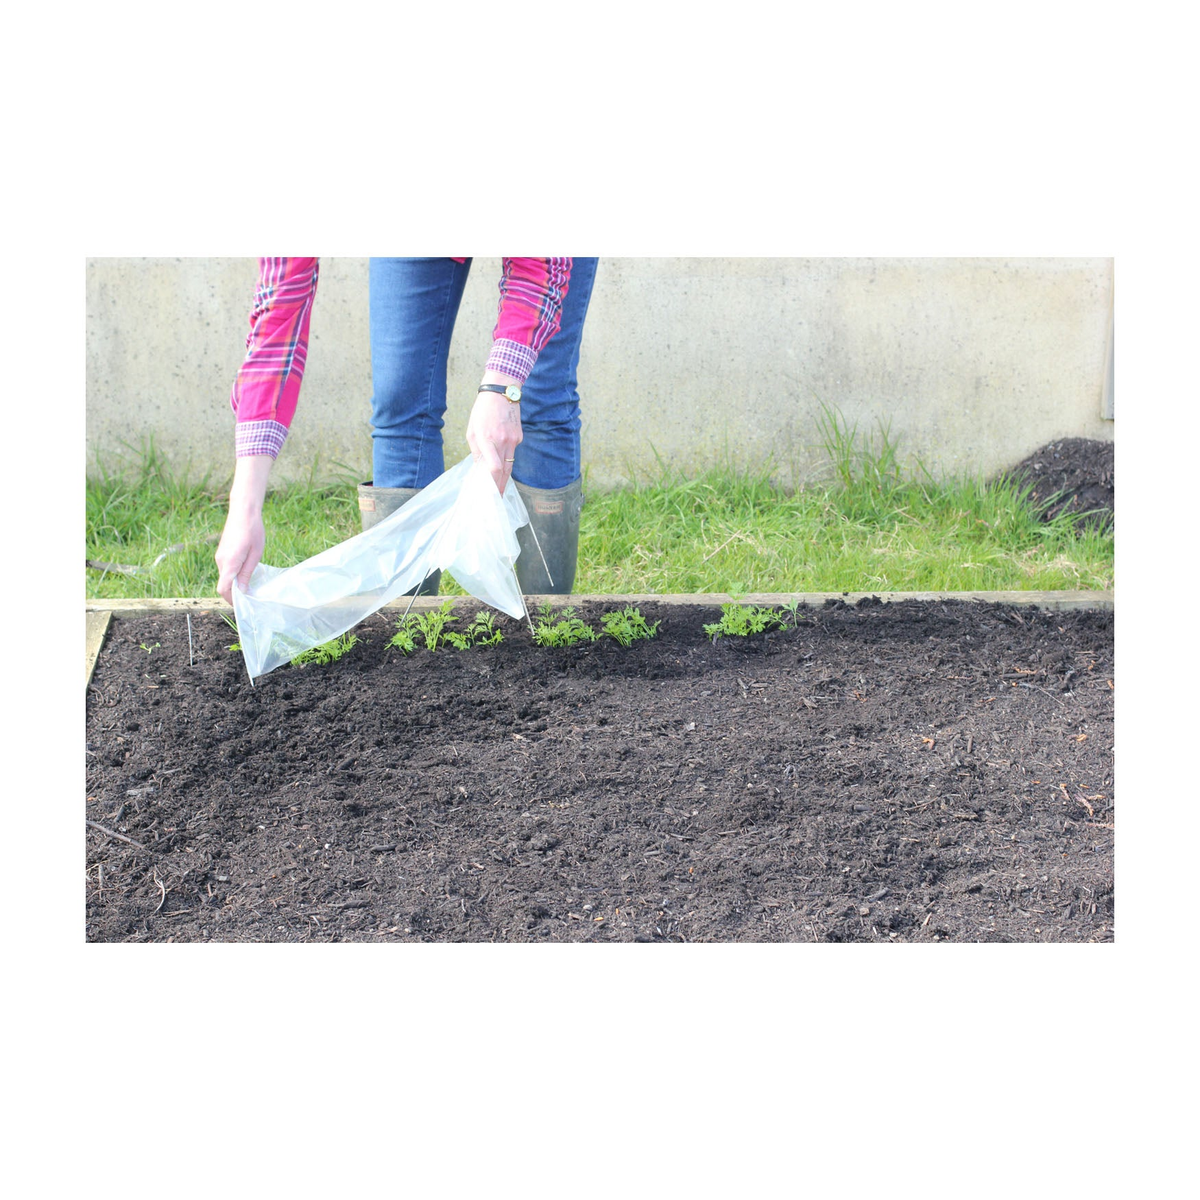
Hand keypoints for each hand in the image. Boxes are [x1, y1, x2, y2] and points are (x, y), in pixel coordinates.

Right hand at [215, 507, 264, 604]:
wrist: (243, 512)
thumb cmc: (253, 531)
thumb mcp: (255, 555)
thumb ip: (246, 574)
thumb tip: (242, 591)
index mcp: (229, 562)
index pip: (223, 588)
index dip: (231, 600)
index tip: (242, 606)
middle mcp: (220, 561)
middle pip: (224, 584)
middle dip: (235, 594)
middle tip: (250, 599)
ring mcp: (219, 556)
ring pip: (225, 576)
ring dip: (235, 584)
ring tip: (250, 586)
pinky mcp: (221, 553)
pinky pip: (226, 569)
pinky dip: (233, 575)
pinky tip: (245, 573)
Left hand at [466, 375, 522, 493]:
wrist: (502, 392)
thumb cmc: (483, 411)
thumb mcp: (472, 430)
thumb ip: (476, 450)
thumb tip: (480, 468)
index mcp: (488, 438)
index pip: (494, 467)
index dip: (493, 482)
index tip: (490, 493)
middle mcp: (503, 441)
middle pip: (504, 471)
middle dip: (500, 487)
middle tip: (496, 499)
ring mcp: (513, 439)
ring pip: (510, 464)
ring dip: (504, 477)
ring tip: (498, 489)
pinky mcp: (519, 437)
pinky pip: (512, 453)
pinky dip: (506, 459)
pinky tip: (501, 460)